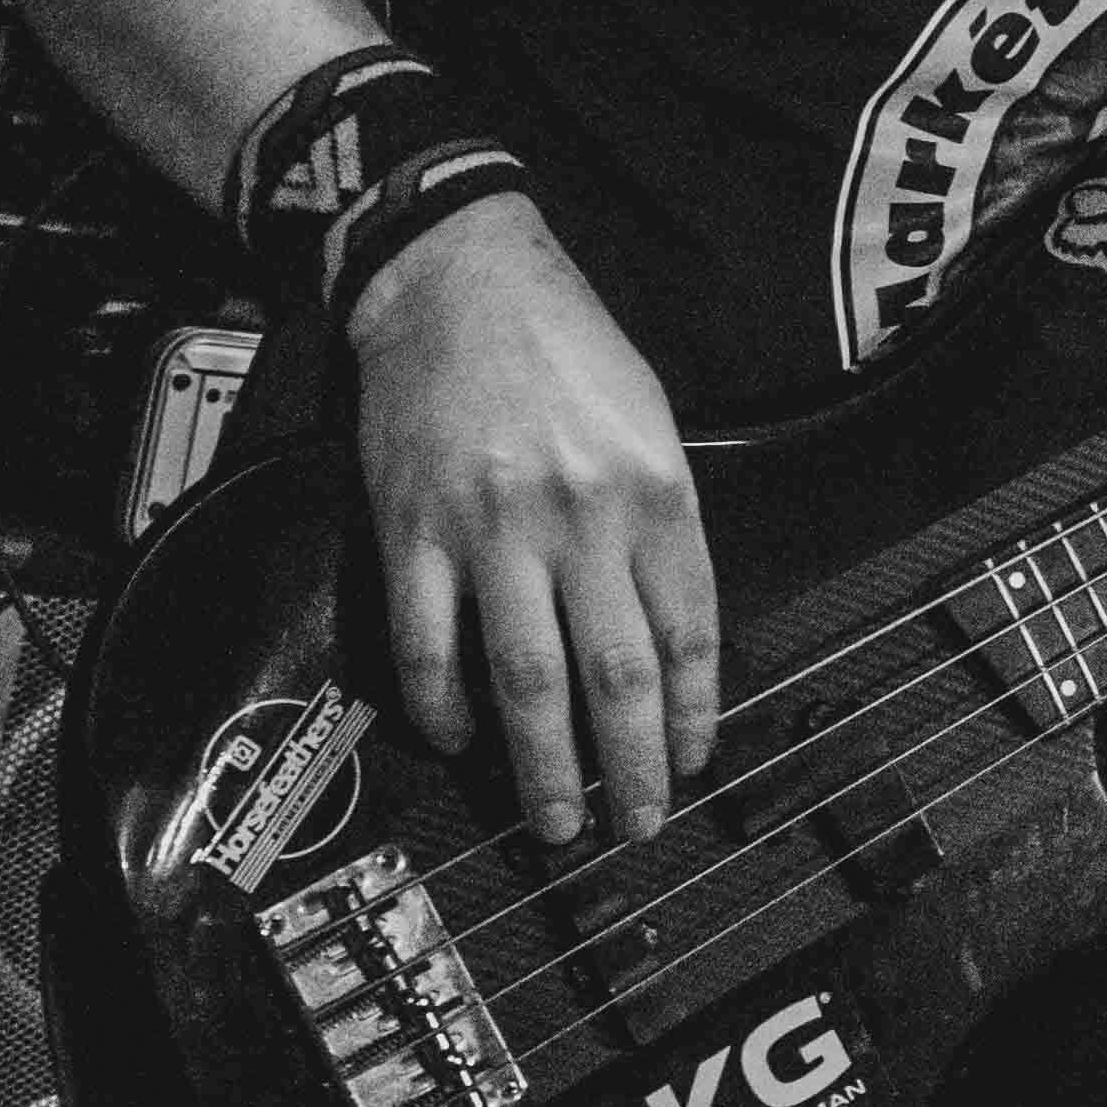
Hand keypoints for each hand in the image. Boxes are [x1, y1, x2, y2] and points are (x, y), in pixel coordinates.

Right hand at [347, 192, 719, 846]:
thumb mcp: (651, 420)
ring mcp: (491, 530)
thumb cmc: (566, 348)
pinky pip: (428, 644)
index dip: (695, 713)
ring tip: (560, 823)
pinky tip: (462, 741)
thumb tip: (672, 632)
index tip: (694, 764)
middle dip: (633, 766)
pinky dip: (445, 707)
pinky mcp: (412, 531)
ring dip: (546, 766)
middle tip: (637, 827)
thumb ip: (662, 522)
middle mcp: (580, 519)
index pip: (689, 631)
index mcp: (654, 490)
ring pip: (528, 680)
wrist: (458, 280)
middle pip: (616, 674)